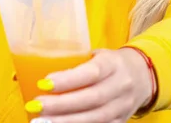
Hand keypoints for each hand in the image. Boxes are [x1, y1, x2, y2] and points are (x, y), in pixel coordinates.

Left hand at [26, 48, 155, 122]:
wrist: (142, 76)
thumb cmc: (108, 63)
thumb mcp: (96, 55)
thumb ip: (72, 63)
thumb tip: (28, 69)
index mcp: (112, 64)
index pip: (90, 72)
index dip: (67, 80)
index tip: (44, 83)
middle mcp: (120, 85)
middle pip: (91, 98)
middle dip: (61, 105)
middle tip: (36, 105)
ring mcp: (122, 106)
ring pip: (95, 118)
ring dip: (66, 122)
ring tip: (42, 121)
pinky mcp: (120, 121)